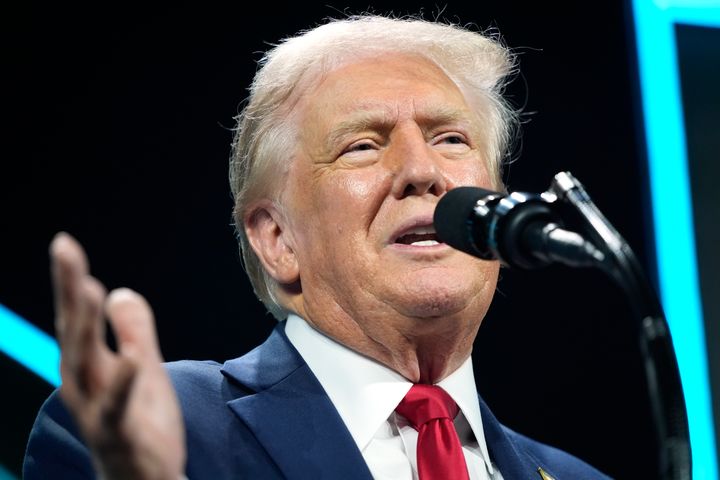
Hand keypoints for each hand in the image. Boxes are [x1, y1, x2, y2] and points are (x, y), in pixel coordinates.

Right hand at [51, 232, 185, 479]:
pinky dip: (124, 384)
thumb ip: (134, 331)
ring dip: (85, 326)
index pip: (77, 316)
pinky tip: (133, 359)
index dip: (70, 280)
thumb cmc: (140, 422)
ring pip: (85, 363)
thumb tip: (118, 290)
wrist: (146, 478)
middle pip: (73, 330)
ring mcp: (96, 409)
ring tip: (88, 289)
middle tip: (64, 249)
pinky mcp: (118, 433)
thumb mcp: (142, 367)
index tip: (64, 243)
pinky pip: (119, 407)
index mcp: (89, 365)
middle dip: (68, 289)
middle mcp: (83, 384)